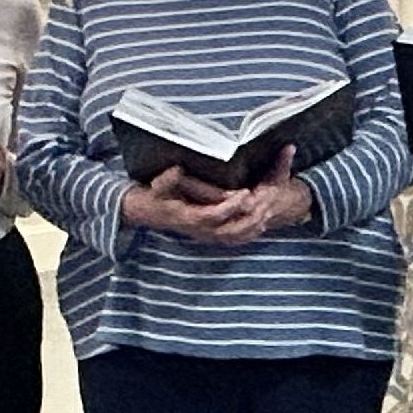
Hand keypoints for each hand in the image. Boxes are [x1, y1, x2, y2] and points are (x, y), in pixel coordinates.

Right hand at [129, 150, 314, 249]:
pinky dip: (246, 236)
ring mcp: (203, 235)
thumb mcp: (157, 186)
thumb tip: (176, 170)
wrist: (146, 212)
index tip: (244, 192)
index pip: (214, 214)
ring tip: (265, 214)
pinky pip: (230, 241)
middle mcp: (198, 230)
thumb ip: (168, 179)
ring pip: (232, 238)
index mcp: (188, 217)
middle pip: (229, 231)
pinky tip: (258, 227)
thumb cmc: (153, 196)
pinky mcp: (207, 236)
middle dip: (248, 218)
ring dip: (250, 228)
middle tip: (263, 203)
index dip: (230, 205)